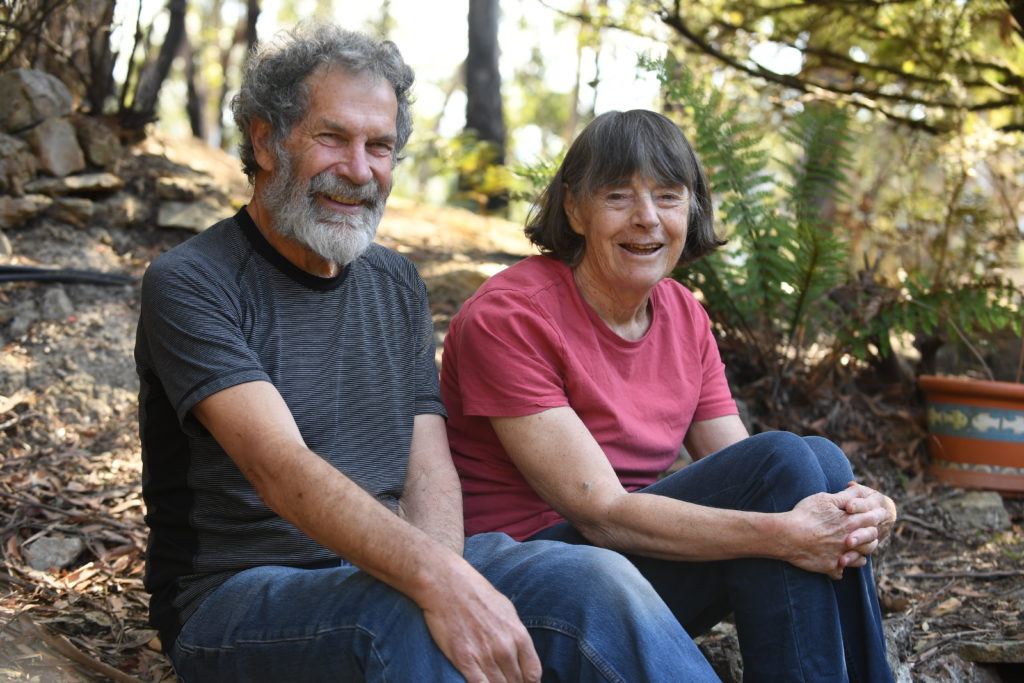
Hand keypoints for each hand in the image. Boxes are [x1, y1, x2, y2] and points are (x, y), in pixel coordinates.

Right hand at [419, 564, 540, 682]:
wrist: (448, 585)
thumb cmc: (477, 594)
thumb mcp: (507, 610)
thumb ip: (516, 634)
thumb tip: (522, 654)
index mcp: (518, 635)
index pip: (533, 673)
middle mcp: (504, 648)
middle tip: (505, 681)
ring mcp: (484, 655)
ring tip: (493, 682)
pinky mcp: (463, 660)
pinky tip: (481, 682)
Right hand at [783, 489, 890, 579]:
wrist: (787, 535)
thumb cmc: (805, 514)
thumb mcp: (825, 499)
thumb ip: (846, 496)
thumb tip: (859, 489)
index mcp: (851, 523)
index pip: (874, 520)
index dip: (876, 517)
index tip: (875, 516)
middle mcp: (850, 541)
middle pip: (872, 542)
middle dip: (870, 538)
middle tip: (863, 534)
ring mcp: (841, 556)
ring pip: (861, 560)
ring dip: (858, 555)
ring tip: (850, 550)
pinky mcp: (830, 567)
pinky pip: (840, 573)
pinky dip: (838, 568)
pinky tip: (833, 563)